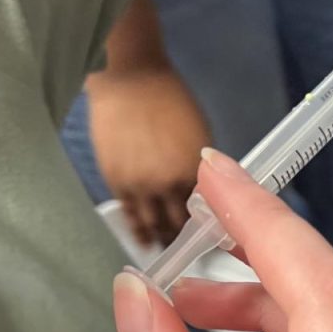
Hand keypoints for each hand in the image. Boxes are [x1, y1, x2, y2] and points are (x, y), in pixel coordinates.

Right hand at [87, 68, 211, 245]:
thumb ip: (202, 168)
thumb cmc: (173, 100)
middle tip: (192, 251)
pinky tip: (144, 239)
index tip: (216, 236)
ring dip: (163, 240)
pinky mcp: (116, 184)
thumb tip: (204, 192)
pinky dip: (139, 230)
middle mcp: (169, 182)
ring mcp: (140, 186)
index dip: (213, 225)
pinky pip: (130, 216)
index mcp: (197, 168)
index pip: (210, 209)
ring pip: (154, 226)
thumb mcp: (201, 134)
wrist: (131, 81)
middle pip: (181, 224)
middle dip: (187, 239)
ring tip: (169, 250)